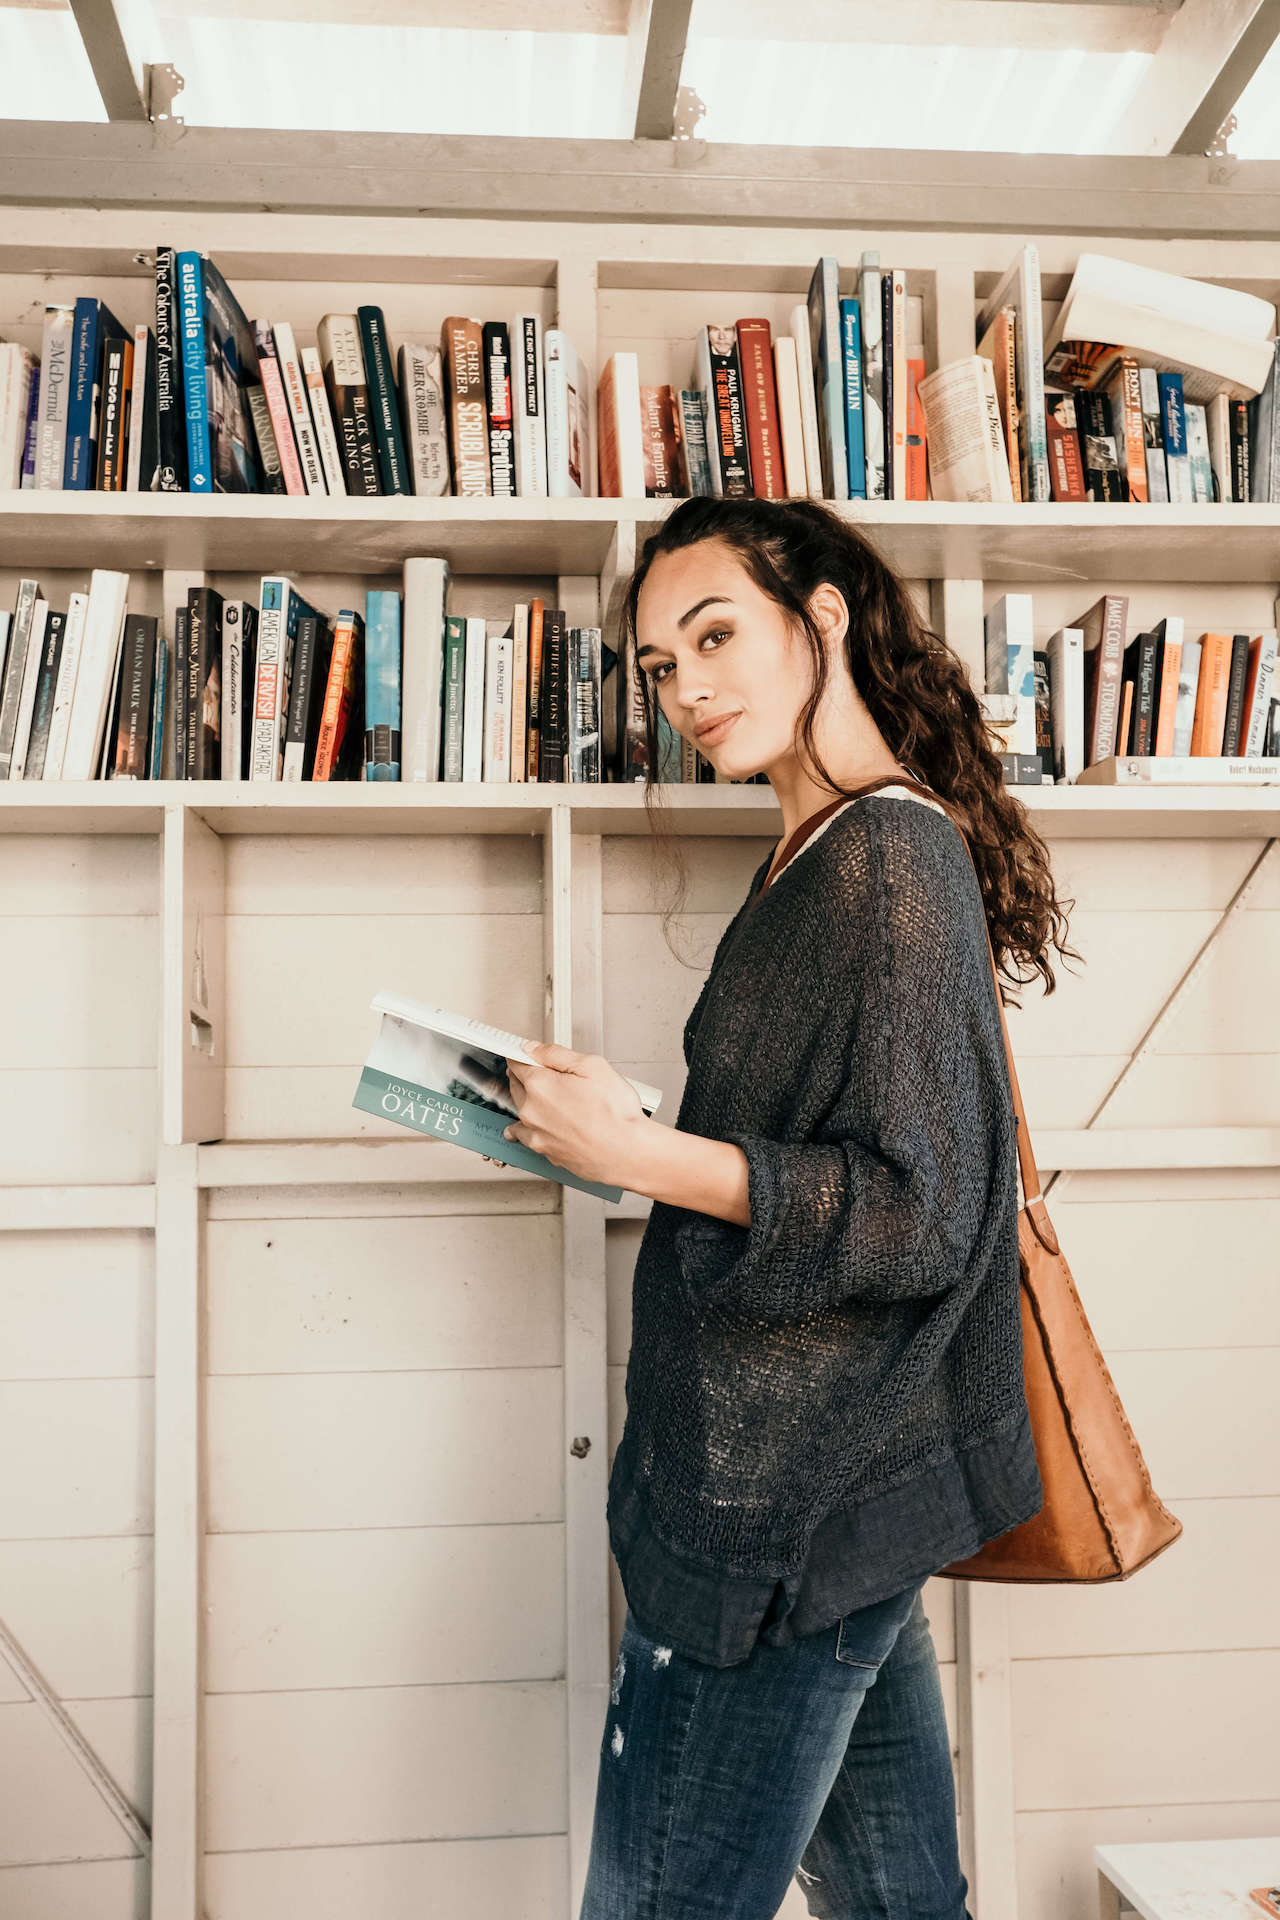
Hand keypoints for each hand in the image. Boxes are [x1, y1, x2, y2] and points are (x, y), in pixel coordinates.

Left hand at [502, 1039, 649, 1187]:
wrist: (627, 1153)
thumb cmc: (616, 1113)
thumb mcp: (593, 1066)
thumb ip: (557, 1054)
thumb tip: (534, 1049)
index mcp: (540, 1084)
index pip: (516, 1062)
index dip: (523, 1055)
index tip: (527, 1055)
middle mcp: (531, 1109)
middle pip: (516, 1086)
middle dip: (526, 1077)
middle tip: (543, 1073)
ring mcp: (535, 1133)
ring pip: (520, 1111)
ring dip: (528, 1102)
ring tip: (549, 1100)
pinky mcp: (543, 1151)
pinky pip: (526, 1135)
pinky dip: (529, 1129)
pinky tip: (537, 1126)